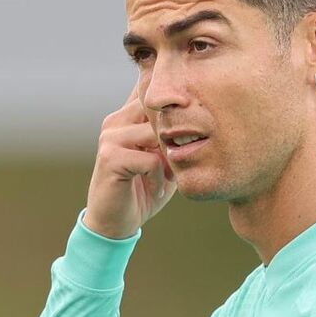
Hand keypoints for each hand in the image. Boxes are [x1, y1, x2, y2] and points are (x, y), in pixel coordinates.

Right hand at [82, 85, 175, 238]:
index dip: (177, 107)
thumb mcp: (163, 157)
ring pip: (156, 134)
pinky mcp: (110, 158)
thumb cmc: (143, 188)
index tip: (186, 136)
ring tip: (169, 176)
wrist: (114, 223)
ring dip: (169, 158)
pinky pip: (150, 160)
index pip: (154, 93)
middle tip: (180, 161)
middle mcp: (115, 121)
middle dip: (176, 135)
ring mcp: (110, 138)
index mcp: (126, 116)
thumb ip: (174, 136)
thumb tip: (205, 116)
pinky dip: (159, 178)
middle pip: (159, 111)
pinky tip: (156, 190)